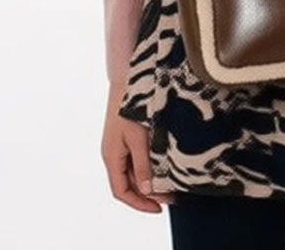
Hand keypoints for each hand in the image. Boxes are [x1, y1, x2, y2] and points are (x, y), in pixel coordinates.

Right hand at [101, 79, 176, 211]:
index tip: (159, 208)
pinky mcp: (127, 136)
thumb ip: (143, 165)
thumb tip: (148, 191)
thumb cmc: (131, 104)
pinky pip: (136, 158)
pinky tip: (164, 165)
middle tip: (172, 196)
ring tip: (171, 183)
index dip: (139, 204)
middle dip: (149, 194)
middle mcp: (114, 154)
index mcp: (112, 157)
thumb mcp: (139, 138)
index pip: (122, 192)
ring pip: (133, 172)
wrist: (128, 75)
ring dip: (150, 181)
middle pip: (129, 184)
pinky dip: (149, 166)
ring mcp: (119, 145)